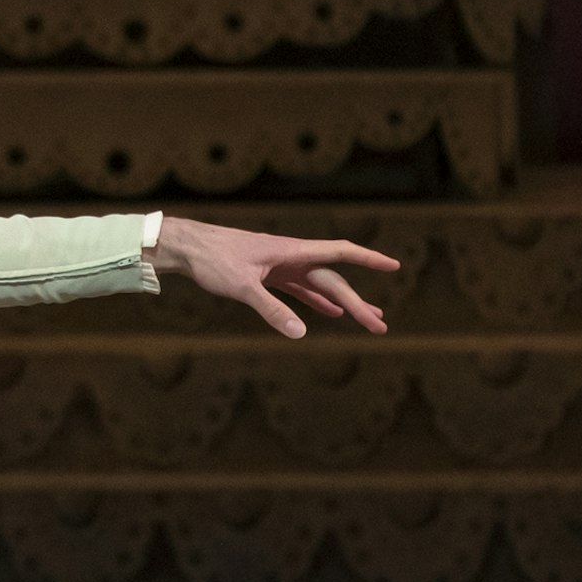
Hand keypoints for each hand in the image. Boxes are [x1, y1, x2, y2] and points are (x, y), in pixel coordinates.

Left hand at [147, 218, 397, 339]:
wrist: (187, 247)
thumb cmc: (213, 259)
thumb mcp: (242, 286)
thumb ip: (271, 309)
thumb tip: (300, 333)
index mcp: (292, 251)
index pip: (340, 252)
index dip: (368, 259)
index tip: (393, 265)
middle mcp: (292, 257)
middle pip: (334, 280)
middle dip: (359, 303)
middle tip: (380, 326)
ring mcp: (281, 266)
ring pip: (321, 286)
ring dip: (344, 303)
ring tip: (370, 318)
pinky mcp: (269, 276)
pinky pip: (301, 290)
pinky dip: (318, 301)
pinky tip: (332, 314)